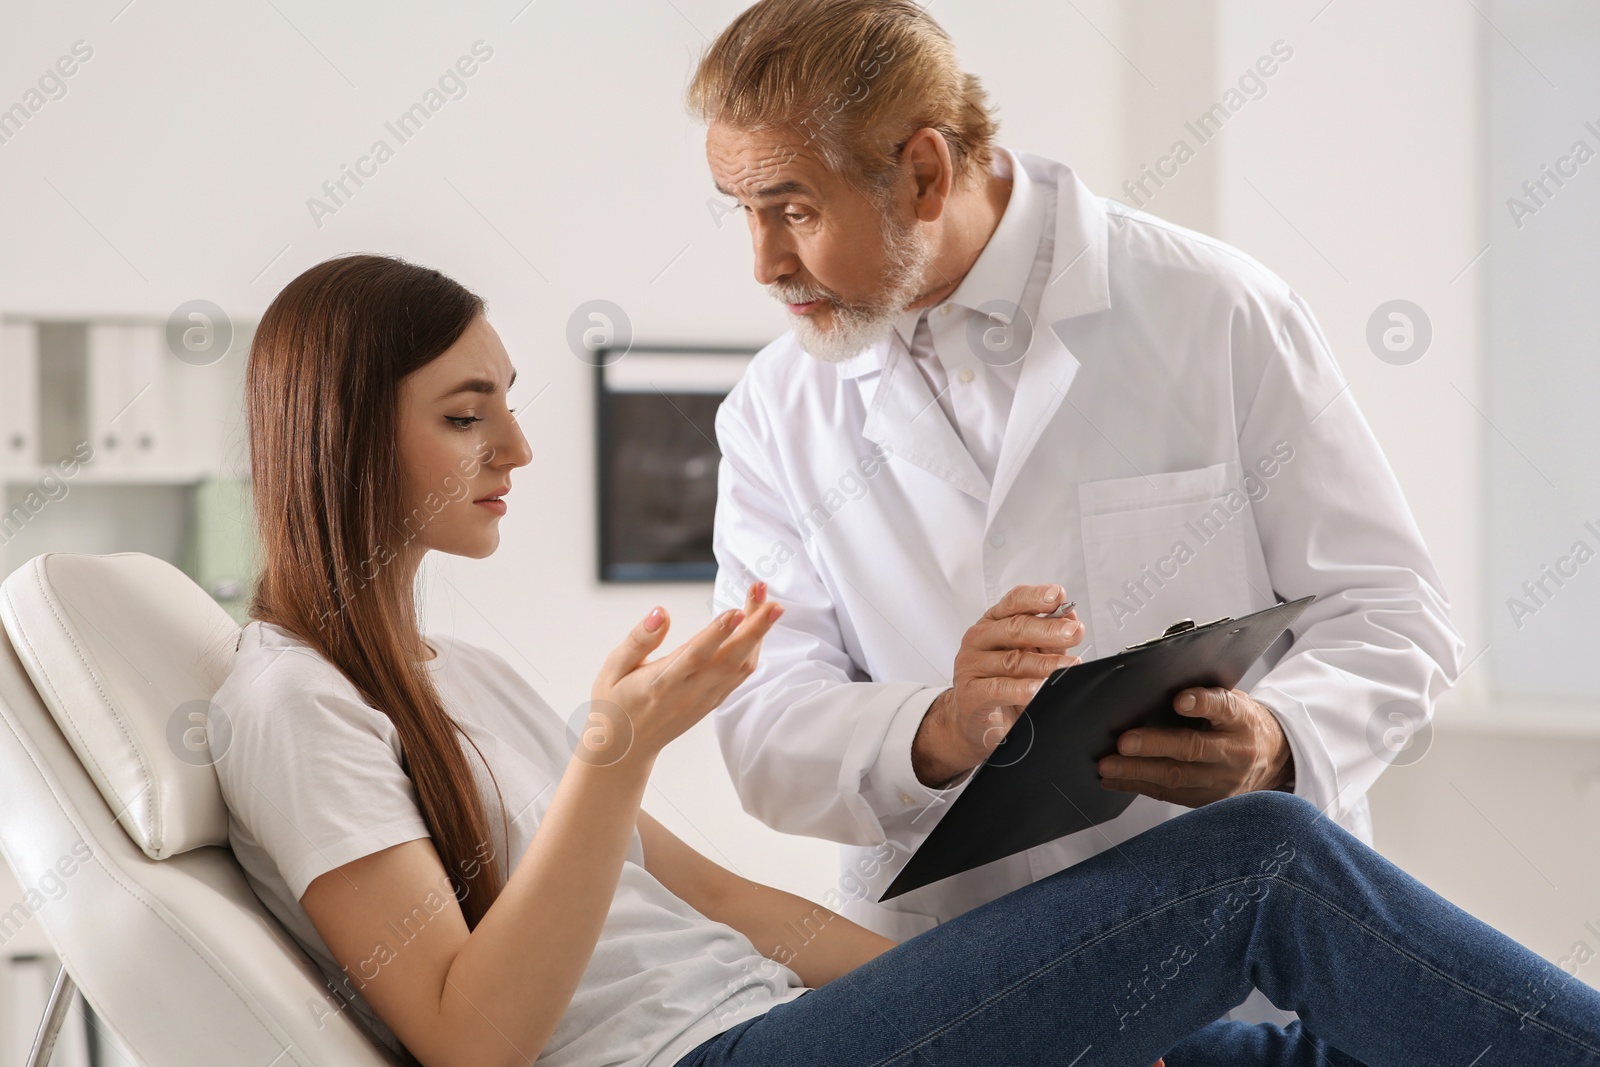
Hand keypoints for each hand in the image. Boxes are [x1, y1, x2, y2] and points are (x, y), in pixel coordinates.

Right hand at [589, 582, 782, 762]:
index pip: (696, 655)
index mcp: (662, 682)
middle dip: (755, 629)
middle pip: (730, 659)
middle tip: (773, 602)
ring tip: (769, 606)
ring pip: (741, 667)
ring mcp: (705, 699)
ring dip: (759, 636)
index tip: (738, 610)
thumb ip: (639, 639)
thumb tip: (661, 613)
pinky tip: (757, 630)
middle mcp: (689, 692)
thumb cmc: (615, 704)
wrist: (625, 748)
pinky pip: (740, 676)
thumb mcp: (614, 667)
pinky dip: (754, 651)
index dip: (718, 633)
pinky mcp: (713, 702)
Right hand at [911, 584, 1083, 785]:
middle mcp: (979, 639)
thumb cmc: (1004, 684)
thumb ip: (1049, 639)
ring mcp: (971, 665)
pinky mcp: (970, 693)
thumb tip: (1071, 618)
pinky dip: (1021, 689)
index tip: (1059, 596)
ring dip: (1044, 663)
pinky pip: (998, 688)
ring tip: (1068, 666)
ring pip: (1012, 660)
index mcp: (993, 623)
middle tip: (1074, 632)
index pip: (1014, 602)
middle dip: (1049, 629)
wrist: (978, 722)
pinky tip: (1038, 689)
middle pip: (1015, 628)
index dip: (1037, 597)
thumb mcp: (1030, 656)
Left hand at [1097, 686, 1292, 805]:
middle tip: (1123, 742)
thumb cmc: (1239, 723)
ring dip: (1137, 772)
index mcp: (1241, 719)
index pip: (1224, 707)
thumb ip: (1204, 696)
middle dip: (1154, 746)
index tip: (1180, 700)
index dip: (1202, 703)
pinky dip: (1139, 786)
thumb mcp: (1233, 701)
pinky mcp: (1209, 801)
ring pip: (1177, 778)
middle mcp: (1235, 752)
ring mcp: (1223, 781)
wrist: (1272, 758)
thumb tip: (1154, 686)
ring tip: (1108, 766)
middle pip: (1193, 748)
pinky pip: (1170, 795)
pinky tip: (1115, 780)